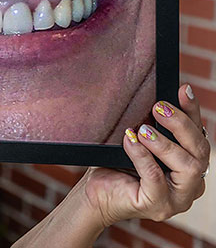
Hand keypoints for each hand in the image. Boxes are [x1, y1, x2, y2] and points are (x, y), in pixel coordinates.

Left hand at [84, 83, 209, 226]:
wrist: (95, 193)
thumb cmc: (117, 166)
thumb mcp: (139, 142)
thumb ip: (152, 127)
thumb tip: (156, 100)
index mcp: (190, 166)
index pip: (199, 135)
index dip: (193, 111)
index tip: (184, 89)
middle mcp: (191, 184)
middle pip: (201, 151)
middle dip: (181, 125)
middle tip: (159, 107)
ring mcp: (177, 199)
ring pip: (188, 167)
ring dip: (165, 144)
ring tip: (143, 130)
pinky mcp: (157, 206)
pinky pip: (155, 178)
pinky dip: (143, 156)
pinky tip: (130, 141)